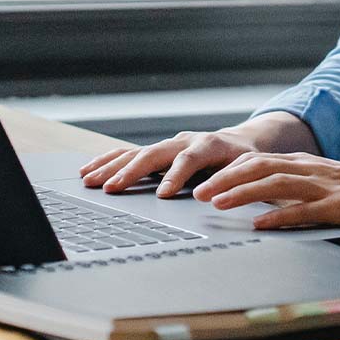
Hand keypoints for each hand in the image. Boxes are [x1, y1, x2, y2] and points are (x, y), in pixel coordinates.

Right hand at [79, 112, 318, 197]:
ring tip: (90, 181)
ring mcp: (167, 144)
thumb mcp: (251, 172)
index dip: (176, 176)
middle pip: (153, 153)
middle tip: (112, 189)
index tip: (164, 195)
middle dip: (130, 171)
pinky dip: (107, 162)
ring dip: (111, 167)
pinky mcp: (156, 150)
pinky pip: (127, 153)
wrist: (241, 143)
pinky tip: (88, 171)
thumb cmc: (247, 162)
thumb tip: (222, 198)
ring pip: (134, 152)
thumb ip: (238, 183)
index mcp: (209, 145)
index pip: (189, 159)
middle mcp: (183, 141)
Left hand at [192, 152, 339, 238]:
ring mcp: (327, 186)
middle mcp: (311, 169)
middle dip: (225, 179)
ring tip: (218, 204)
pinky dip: (280, 216)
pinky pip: (307, 210)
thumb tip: (256, 200)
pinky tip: (261, 224)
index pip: (257, 159)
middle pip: (260, 167)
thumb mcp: (322, 184)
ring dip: (243, 193)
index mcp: (304, 163)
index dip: (227, 170)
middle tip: (198, 193)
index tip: (202, 182)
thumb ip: (293, 188)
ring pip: (277, 184)